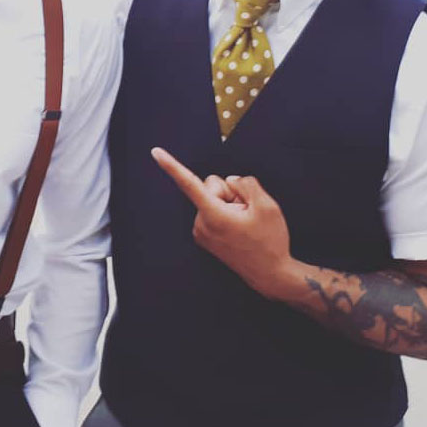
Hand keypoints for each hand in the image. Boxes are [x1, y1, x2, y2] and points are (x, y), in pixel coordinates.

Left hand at [150, 146, 295, 299]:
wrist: (270, 274)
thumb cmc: (269, 241)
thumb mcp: (267, 206)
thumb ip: (246, 184)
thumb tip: (231, 181)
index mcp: (213, 215)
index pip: (189, 183)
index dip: (172, 165)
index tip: (155, 152)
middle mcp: (201, 224)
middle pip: (211, 186)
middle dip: (229, 192)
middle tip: (248, 212)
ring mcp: (201, 232)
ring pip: (213, 198)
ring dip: (230, 205)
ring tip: (245, 224)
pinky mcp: (205, 237)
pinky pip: (213, 211)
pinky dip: (226, 214)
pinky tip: (239, 228)